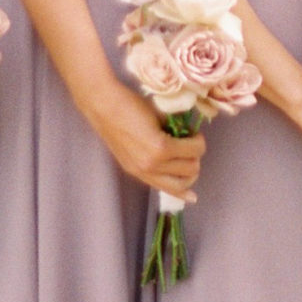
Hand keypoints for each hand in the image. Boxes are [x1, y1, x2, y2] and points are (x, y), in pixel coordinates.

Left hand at [88, 82, 206, 193]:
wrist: (104, 104)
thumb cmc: (120, 116)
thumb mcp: (136, 143)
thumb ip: (156, 153)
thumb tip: (184, 151)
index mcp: (138, 171)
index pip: (167, 190)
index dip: (184, 193)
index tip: (193, 197)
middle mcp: (146, 171)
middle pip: (186, 178)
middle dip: (194, 162)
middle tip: (192, 145)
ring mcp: (153, 160)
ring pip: (192, 165)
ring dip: (198, 151)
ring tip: (193, 137)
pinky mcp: (160, 147)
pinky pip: (192, 148)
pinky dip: (197, 140)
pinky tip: (192, 131)